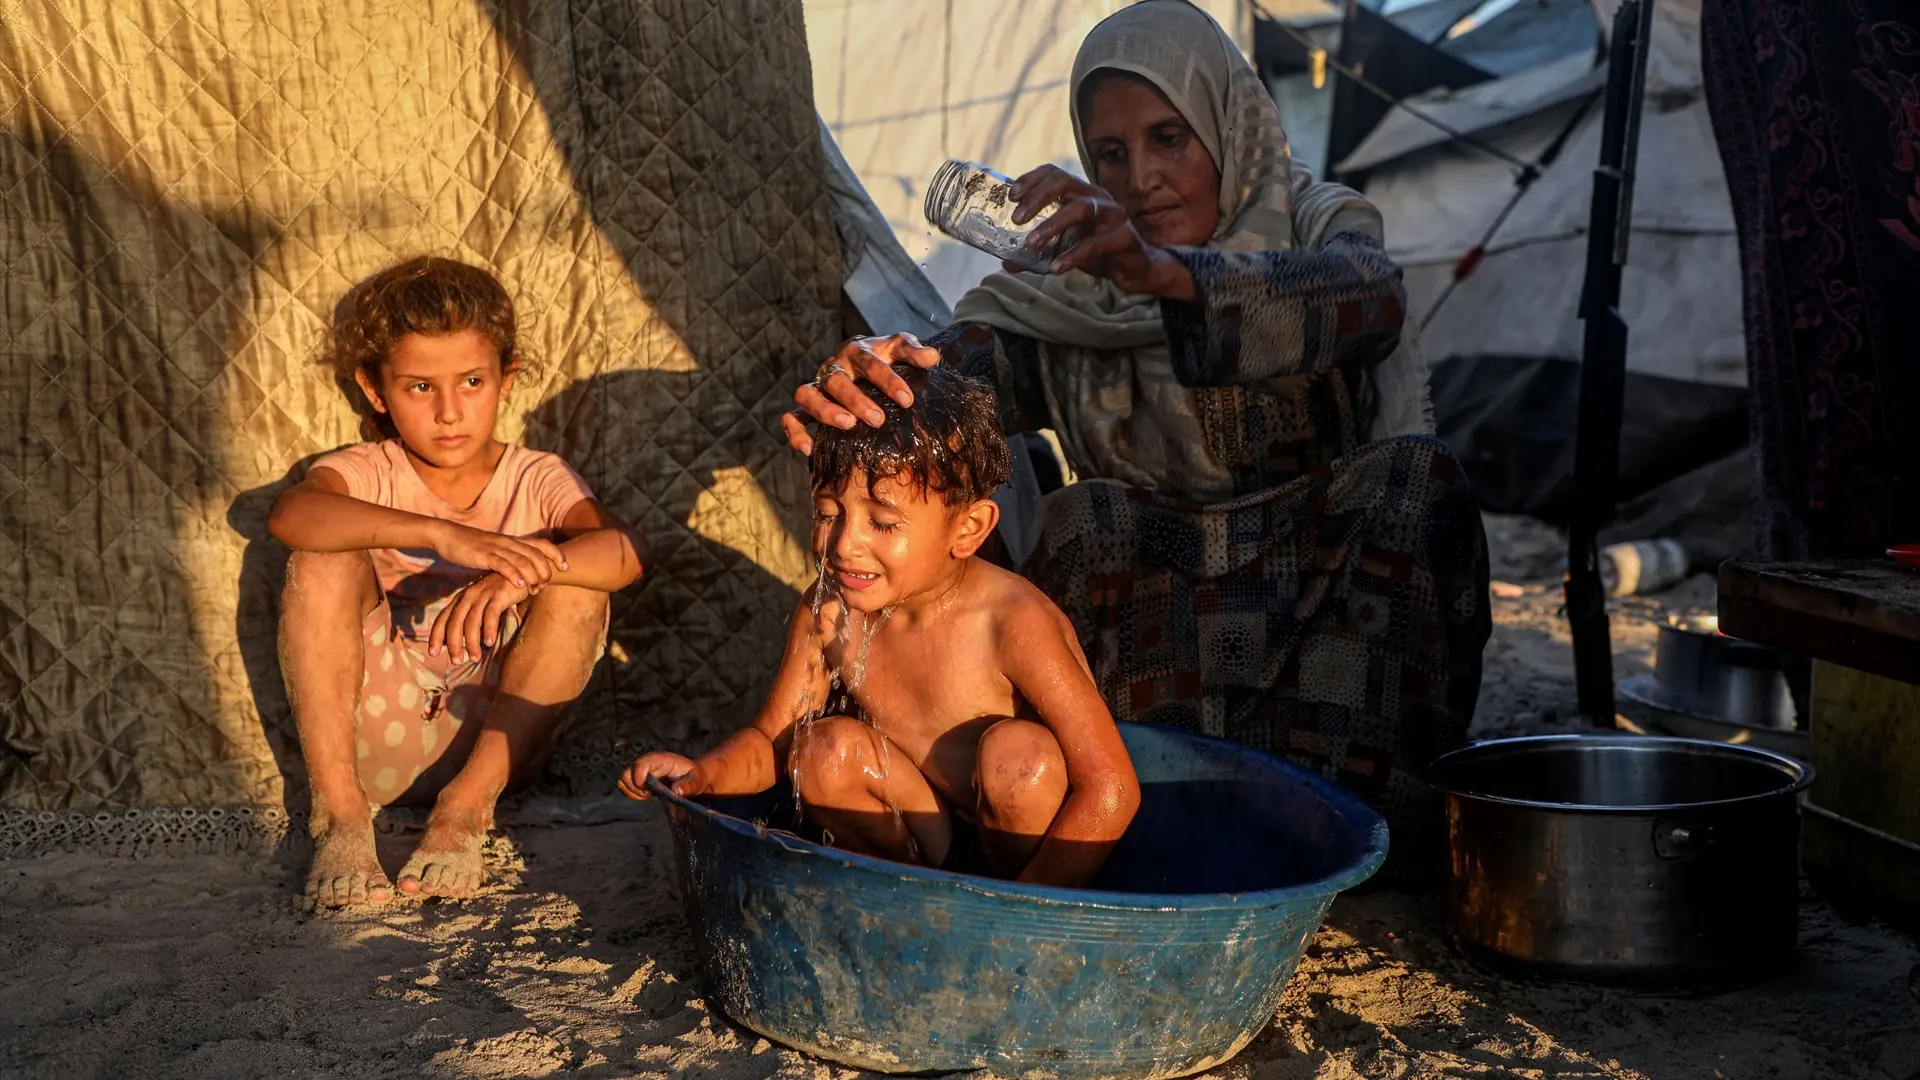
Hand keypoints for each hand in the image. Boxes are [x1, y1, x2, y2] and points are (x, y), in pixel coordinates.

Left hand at [428, 573, 530, 663]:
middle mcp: (468, 596)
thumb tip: (460, 644)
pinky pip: (491, 614)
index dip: (436, 636)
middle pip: (455, 622)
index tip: (433, 653)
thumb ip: (470, 620)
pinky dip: (489, 629)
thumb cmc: (499, 594)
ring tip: (474, 658)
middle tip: (456, 661)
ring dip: (471, 641)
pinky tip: (489, 642)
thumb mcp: (480, 605)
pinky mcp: (498, 594)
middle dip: (454, 643)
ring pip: (472, 621)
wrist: (520, 573)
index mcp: (461, 600)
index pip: (443, 619)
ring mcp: (483, 594)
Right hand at [434, 522, 567, 589]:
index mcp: (513, 541)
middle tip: (546, 585)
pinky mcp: (484, 555)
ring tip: (535, 589)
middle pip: (537, 555)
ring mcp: (497, 548)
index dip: (556, 555)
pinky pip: (502, 564)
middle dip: (546, 570)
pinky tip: (519, 585)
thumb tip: (523, 573)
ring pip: (523, 560)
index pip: (542, 544)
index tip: (566, 568)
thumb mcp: (496, 551)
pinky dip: (513, 574)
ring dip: (533, 576)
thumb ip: (510, 559)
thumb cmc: (472, 546)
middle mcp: (509, 543)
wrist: (448, 535)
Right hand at [617, 752, 706, 800]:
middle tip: (651, 793)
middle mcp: (646, 761)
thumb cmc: (693, 777)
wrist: (690, 776)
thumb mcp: (696, 781)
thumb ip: (688, 785)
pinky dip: (631, 793)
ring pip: (622, 780)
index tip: (649, 791)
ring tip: (649, 794)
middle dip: (635, 788)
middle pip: (626, 773)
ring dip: (632, 791)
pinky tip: (646, 794)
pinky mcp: (636, 776)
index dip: (639, 778)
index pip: (640, 764)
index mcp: (660, 759)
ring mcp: (639, 768)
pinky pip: (624, 785)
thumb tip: (676, 792)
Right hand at [781, 333, 941, 454]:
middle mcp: (833, 367)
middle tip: (878, 419)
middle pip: (837, 380)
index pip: (870, 362)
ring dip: (825, 411)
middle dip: (856, 399)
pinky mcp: (805, 407)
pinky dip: (795, 432)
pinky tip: (809, 450)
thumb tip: (933, 358)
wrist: (862, 363)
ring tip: (848, 426)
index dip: (888, 380)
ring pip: (808, 394)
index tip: (907, 400)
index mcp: (857, 351)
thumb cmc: (884, 359)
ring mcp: (817, 387)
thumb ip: (914, 352)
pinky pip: (792, 417)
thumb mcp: (899, 350)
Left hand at [1009, 165, 1194, 300]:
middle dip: (1037, 198)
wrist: (1136, 269)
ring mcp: (1113, 214)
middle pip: (1064, 182)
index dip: (1031, 179)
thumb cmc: (1098, 252)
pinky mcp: (1124, 237)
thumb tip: (1006, 263)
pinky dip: (1073, 255)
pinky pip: (1095, 243)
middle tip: (1016, 220)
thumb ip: (1037, 252)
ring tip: (1031, 245)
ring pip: (1080, 209)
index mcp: (1081, 193)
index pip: (1054, 173)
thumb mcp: (1064, 248)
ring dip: (1051, 226)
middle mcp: (1097, 197)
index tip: (1011, 196)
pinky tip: (1056, 267)